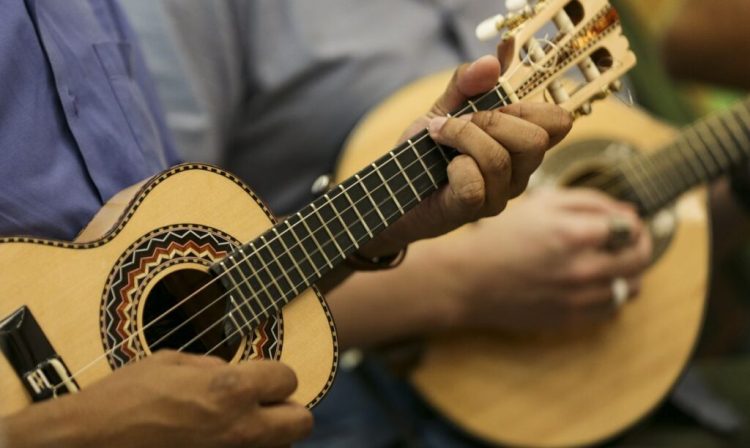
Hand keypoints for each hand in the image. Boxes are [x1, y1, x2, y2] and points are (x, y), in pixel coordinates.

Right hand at [4, 351, 311, 447]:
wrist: (89, 443)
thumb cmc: (124, 398)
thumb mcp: (171, 362)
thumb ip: (214, 366)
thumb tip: (234, 372)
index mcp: (231, 388)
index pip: (289, 378)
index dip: (274, 374)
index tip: (260, 376)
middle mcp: (239, 427)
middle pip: (301, 421)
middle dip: (287, 408)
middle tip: (264, 403)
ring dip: (268, 433)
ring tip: (237, 424)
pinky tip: (218, 440)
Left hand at [362, 55, 572, 255]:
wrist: (394, 189)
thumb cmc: (426, 151)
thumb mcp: (444, 107)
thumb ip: (468, 82)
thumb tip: (496, 57)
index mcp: (521, 144)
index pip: (559, 122)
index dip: (532, 106)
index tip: (494, 103)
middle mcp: (519, 172)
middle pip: (536, 140)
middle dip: (492, 121)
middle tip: (460, 121)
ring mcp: (499, 195)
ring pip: (499, 159)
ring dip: (462, 137)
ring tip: (440, 137)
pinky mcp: (473, 210)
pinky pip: (474, 183)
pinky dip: (454, 167)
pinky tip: (443, 169)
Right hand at [443, 188, 651, 331]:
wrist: (470, 281)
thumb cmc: (502, 237)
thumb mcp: (541, 204)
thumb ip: (589, 202)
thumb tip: (628, 211)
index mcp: (575, 234)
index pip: (632, 227)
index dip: (631, 221)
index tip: (622, 222)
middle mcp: (583, 268)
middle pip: (640, 258)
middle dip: (638, 244)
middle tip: (625, 240)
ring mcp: (579, 298)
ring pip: (632, 286)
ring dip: (628, 271)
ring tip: (609, 262)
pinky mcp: (573, 319)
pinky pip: (613, 308)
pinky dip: (612, 293)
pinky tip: (593, 282)